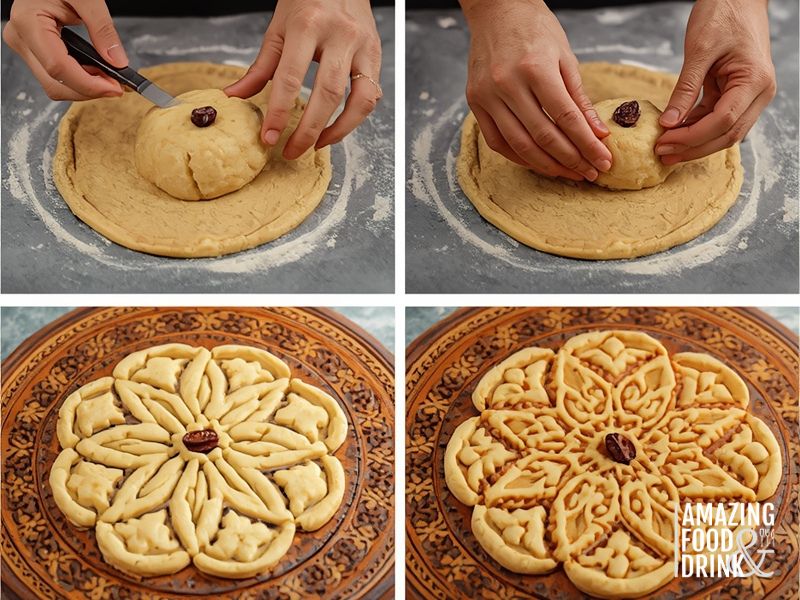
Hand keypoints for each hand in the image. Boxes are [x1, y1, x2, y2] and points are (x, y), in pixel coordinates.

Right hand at [3, 0, 127, 99]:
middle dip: (89, 90)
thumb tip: (117, 61)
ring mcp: (25, 47)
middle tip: (117, 86)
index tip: (115, 88)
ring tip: (108, 78)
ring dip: (84, 88)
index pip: (58, 68)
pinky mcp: (33, 50)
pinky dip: (78, 80)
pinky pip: (55, 76)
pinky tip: (95, 74)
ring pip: (55, 85)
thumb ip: (103, 29)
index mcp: (29, 22)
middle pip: (56, 83)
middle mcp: (21, 39)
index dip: (89, 84)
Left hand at [225, 0, 381, 159]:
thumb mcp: (278, 27)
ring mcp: (363, 46)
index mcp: (308, 25)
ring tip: (316, 145)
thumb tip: (235, 96)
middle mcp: (340, 35)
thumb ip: (261, 66)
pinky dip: (355, 117)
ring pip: (358, 100)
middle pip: (327, 95)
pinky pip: (370, 96)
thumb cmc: (307, 0)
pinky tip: (336, 126)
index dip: (280, 113)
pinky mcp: (376, 55)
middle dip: (309, 130)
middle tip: (291, 151)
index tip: (269, 137)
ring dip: (338, 131)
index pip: (291, 78)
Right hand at [459, 0, 611, 180]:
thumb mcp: (565, 57)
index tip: (604, 162)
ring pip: (519, 145)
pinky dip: (518, 157)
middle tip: (589, 174)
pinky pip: (496, 141)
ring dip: (546, 165)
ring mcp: (487, 95)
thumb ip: (579, 98)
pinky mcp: (474, 102)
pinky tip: (538, 162)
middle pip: (543, 136)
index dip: (587, 145)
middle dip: (570, 160)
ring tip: (568, 173)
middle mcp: (507, 84)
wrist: (497, 9)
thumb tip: (597, 134)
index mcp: (536, 69)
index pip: (566, 118)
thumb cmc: (535, 29)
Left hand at [655, 0, 775, 163]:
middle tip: (662, 153)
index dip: (692, 137)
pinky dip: (696, 127)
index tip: (664, 142)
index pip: (724, 121)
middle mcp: (759, 92)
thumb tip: (668, 123)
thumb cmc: (722, 13)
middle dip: (693, 148)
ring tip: (664, 147)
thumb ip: (685, 89)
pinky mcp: (737, 92)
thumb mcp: (699, 50)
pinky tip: (674, 132)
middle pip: (727, 134)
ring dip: (695, 142)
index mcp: (755, 80)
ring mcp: (750, 94)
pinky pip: (717, 118)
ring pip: (724, 131)